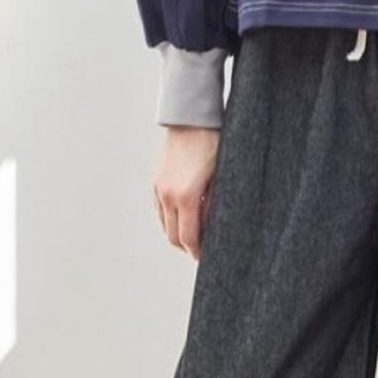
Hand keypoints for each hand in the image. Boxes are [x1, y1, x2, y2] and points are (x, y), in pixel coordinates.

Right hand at [152, 125, 220, 259]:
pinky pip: (160, 211)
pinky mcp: (156, 182)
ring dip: (177, 234)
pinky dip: (170, 220)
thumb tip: (213, 227)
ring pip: (164, 225)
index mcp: (186, 196)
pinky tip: (185, 218)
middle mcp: (168, 195)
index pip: (188, 237)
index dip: (197, 252)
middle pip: (173, 236)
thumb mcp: (221, 175)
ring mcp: (159, 189)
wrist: (191, 119)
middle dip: (187, 247)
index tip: (206, 258)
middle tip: (203, 250)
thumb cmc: (213, 144)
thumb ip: (215, 204)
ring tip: (196, 236)